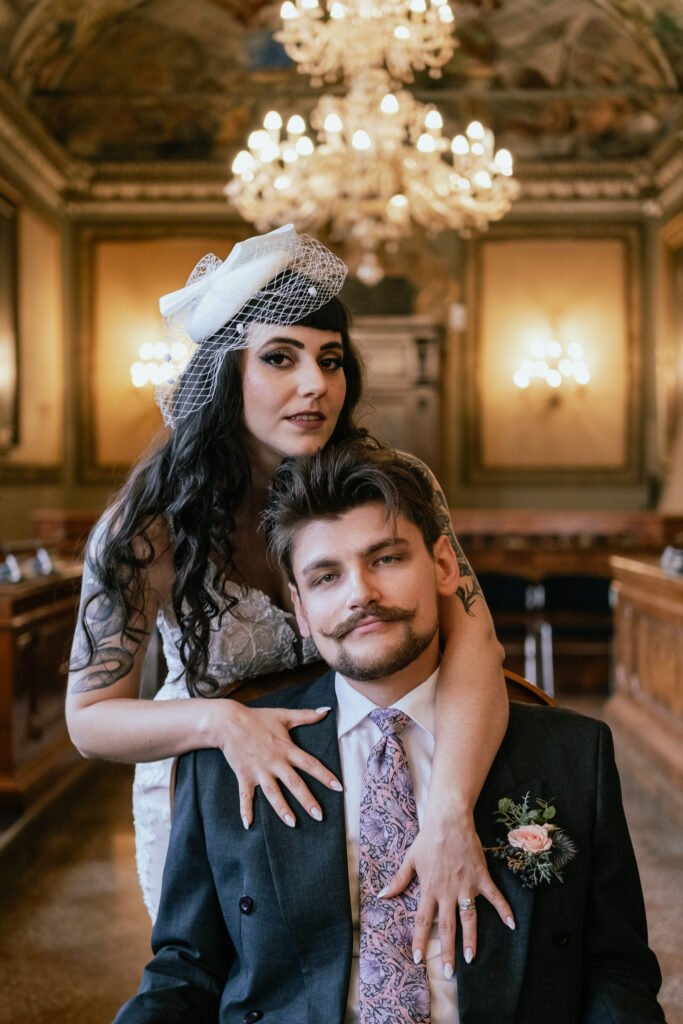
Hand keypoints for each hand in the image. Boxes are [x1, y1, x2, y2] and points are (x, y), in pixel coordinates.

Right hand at [215, 702, 341, 828]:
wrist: (229, 722)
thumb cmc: (257, 718)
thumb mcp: (284, 715)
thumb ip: (306, 715)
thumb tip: (327, 710)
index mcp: (286, 749)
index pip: (310, 764)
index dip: (325, 776)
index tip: (339, 788)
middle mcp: (274, 762)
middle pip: (294, 784)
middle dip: (307, 800)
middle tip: (319, 816)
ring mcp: (259, 771)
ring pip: (272, 793)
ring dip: (282, 809)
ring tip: (292, 823)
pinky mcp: (244, 776)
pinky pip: (245, 796)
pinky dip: (245, 810)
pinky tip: (248, 824)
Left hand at [379, 810, 514, 975]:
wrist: (449, 820)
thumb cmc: (428, 839)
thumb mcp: (410, 859)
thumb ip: (399, 880)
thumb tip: (382, 895)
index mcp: (429, 888)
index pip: (422, 920)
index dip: (420, 940)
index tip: (418, 959)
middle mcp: (447, 891)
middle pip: (447, 926)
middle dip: (448, 950)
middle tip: (450, 972)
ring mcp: (466, 885)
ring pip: (469, 917)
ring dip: (471, 938)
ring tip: (472, 957)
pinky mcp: (481, 877)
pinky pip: (494, 896)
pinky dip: (504, 910)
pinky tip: (512, 925)